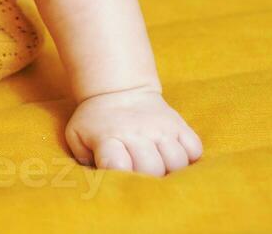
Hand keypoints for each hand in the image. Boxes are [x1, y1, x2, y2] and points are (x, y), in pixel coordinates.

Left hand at [64, 86, 203, 175]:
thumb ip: (82, 158)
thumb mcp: (77, 134)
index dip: (119, 175)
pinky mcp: (179, 125)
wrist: (119, 90)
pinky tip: (173, 157)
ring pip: (177, 161)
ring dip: (170, 170)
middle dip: (147, 178)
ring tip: (159, 167)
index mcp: (109, 136)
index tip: (119, 177)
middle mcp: (137, 133)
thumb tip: (95, 181)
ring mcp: (161, 128)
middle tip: (141, 176)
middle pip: (152, 168)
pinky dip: (189, 158)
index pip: (117, 163)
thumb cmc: (96, 120)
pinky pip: (194, 149)